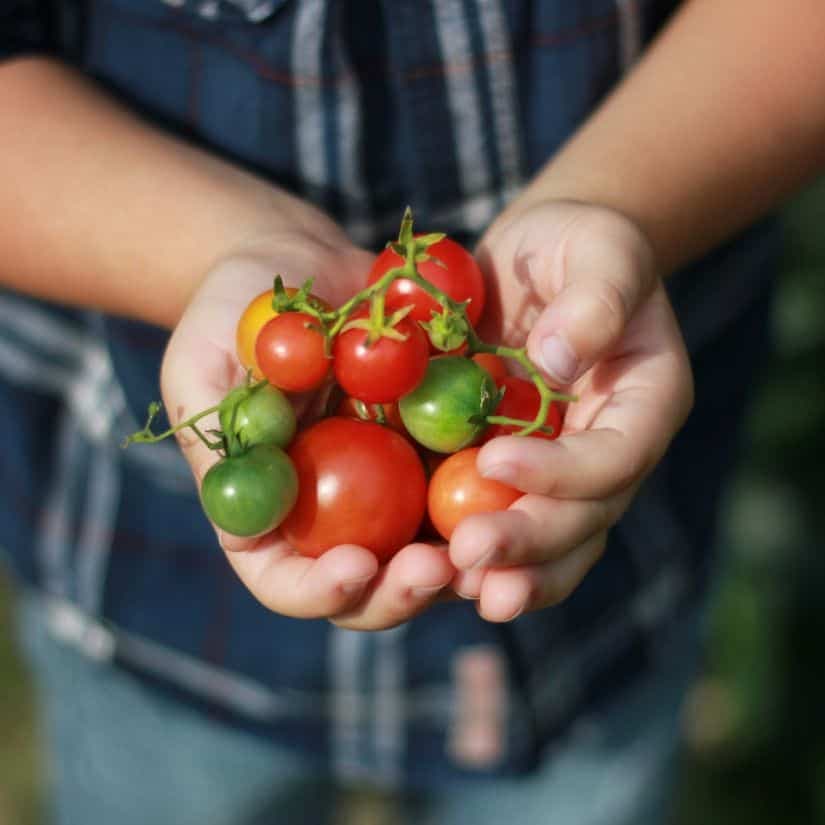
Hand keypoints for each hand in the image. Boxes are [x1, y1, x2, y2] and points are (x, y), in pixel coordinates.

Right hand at [161, 225, 454, 629]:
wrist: (301, 269)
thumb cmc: (232, 315)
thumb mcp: (205, 365)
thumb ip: (222, 438)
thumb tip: (251, 516)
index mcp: (268, 515)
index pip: (286, 582)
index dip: (318, 591)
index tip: (355, 565)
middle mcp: (332, 516)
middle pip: (368, 587)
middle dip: (401, 590)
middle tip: (437, 567)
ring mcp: (388, 488)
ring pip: (428, 549)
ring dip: (462, 558)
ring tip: (491, 539)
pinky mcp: (434, 449)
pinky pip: (469, 482)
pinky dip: (494, 492)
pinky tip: (521, 479)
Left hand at [448, 201, 693, 620]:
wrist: (541, 263)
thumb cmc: (578, 246)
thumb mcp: (599, 250)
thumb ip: (594, 301)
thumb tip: (556, 363)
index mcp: (645, 405)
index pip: (615, 456)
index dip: (562, 471)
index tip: (496, 459)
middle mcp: (610, 452)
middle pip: (583, 519)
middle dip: (529, 542)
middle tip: (471, 557)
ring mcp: (564, 471)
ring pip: (551, 544)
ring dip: (508, 572)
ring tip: (458, 584)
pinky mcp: (517, 474)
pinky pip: (505, 523)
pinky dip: (477, 554)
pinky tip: (433, 571)